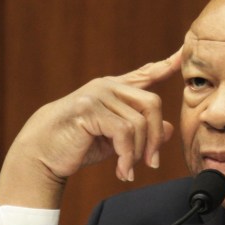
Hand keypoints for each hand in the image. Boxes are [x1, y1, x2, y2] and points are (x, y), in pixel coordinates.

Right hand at [0, 49, 181, 208]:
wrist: (42, 153)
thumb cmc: (77, 144)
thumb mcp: (114, 139)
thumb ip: (140, 130)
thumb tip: (170, 128)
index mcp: (114, 89)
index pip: (144, 73)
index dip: (165, 65)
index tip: (182, 54)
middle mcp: (107, 86)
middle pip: (152, 104)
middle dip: (155, 138)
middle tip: (151, 163)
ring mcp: (97, 95)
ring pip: (139, 123)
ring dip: (137, 154)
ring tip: (128, 170)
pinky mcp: (88, 109)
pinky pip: (124, 133)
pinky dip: (126, 156)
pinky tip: (121, 171)